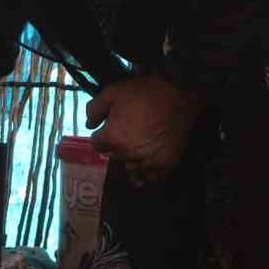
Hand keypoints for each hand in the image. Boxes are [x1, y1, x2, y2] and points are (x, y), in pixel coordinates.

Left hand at [86, 74, 200, 185]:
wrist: (180, 94)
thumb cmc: (144, 92)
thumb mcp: (113, 91)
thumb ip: (95, 109)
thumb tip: (88, 125)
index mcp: (112, 138)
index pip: (97, 144)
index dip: (103, 135)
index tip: (111, 128)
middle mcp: (126, 154)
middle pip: (114, 155)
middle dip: (117, 145)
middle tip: (128, 132)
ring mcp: (146, 161)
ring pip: (131, 167)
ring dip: (131, 158)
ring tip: (139, 146)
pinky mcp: (164, 165)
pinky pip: (150, 177)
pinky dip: (147, 172)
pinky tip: (147, 165)